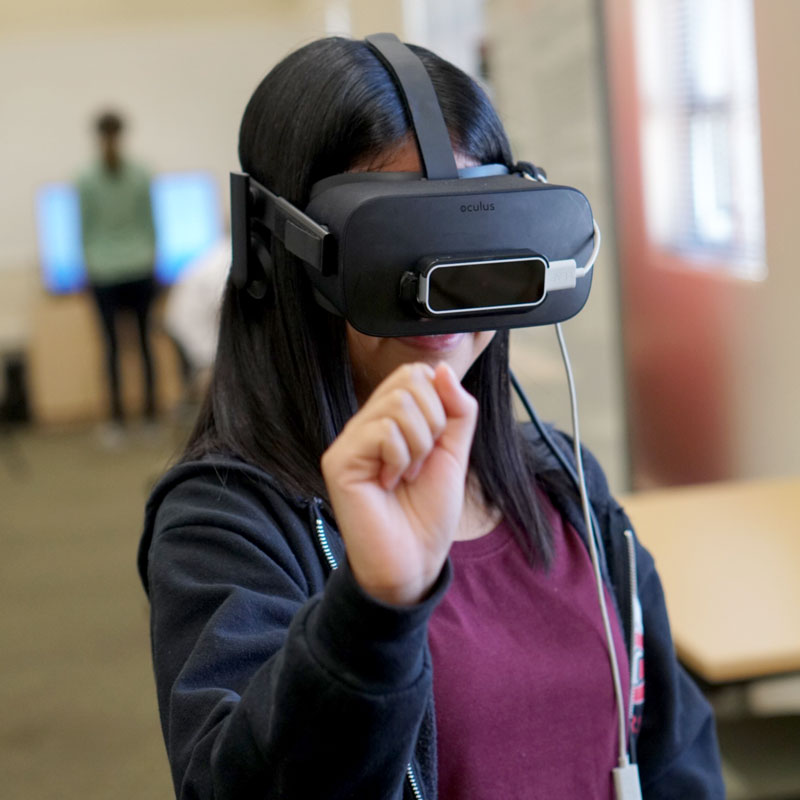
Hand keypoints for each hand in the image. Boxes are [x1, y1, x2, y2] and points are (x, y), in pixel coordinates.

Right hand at [321, 362, 477, 605]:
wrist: (414, 561)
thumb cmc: (428, 513)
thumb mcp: (454, 453)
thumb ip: (457, 410)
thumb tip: (442, 368)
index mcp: (390, 420)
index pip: (415, 373)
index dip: (440, 401)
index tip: (437, 442)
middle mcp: (365, 424)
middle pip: (409, 379)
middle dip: (434, 422)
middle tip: (422, 462)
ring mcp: (349, 441)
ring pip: (398, 404)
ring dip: (419, 445)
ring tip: (407, 475)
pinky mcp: (339, 461)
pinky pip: (382, 431)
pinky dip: (400, 458)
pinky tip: (390, 483)